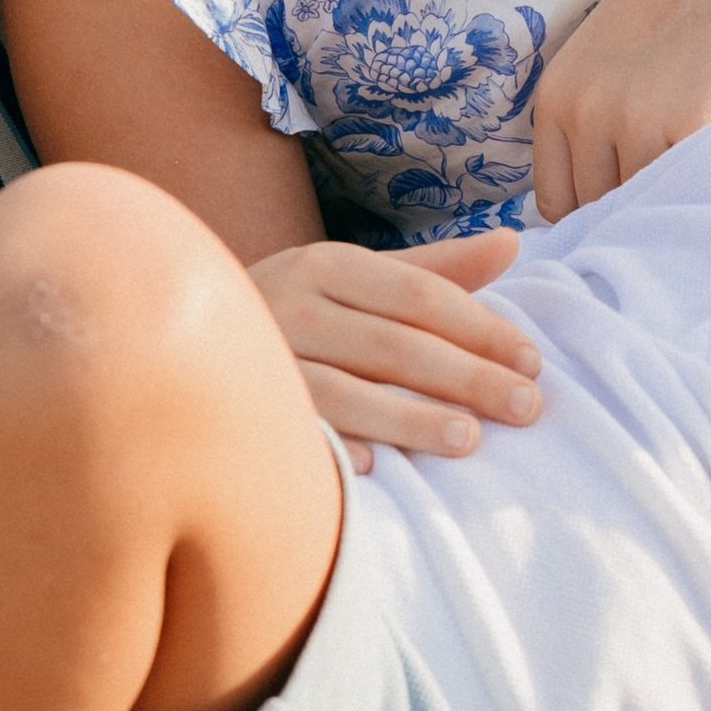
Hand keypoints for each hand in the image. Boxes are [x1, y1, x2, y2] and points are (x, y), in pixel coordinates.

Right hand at [248, 229, 539, 470]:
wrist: (177, 343)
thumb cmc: (300, 312)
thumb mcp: (359, 280)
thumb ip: (435, 269)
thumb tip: (513, 241)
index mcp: (326, 265)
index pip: (419, 295)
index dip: (481, 327)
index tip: (533, 360)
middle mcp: (289, 303)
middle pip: (394, 344)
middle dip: (467, 376)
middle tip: (527, 407)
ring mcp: (259, 360)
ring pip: (347, 391)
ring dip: (410, 417)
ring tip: (470, 440)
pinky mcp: (237, 412)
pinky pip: (294, 433)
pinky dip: (335, 448)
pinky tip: (378, 469)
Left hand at [526, 0, 710, 218]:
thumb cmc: (687, 5)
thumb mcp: (608, 59)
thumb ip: (592, 123)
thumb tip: (599, 218)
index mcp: (557, 96)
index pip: (558, 202)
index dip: (599, 210)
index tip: (636, 197)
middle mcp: (588, 110)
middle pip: (605, 210)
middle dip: (643, 206)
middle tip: (682, 179)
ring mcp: (641, 118)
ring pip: (655, 207)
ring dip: (683, 199)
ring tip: (708, 165)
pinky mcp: (700, 122)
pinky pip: (702, 189)